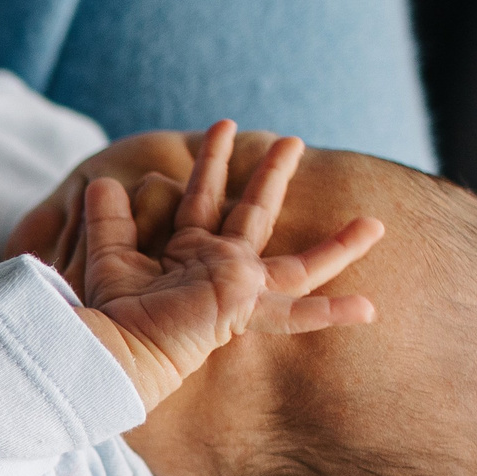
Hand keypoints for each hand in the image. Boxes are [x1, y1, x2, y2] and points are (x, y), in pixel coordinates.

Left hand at [75, 120, 384, 407]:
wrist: (115, 348)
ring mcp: (239, 288)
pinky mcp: (245, 304)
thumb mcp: (108, 254)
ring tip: (375, 224)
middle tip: (292, 140)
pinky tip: (369, 310)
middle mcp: (220, 269)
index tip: (225, 127)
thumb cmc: (110, 313)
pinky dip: (331, 311)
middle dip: (272, 174)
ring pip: (296, 265)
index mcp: (187, 255)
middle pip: (254, 212)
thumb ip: (109, 219)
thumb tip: (101, 182)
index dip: (213, 162)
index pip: (203, 198)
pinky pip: (295, 311)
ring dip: (336, 244)